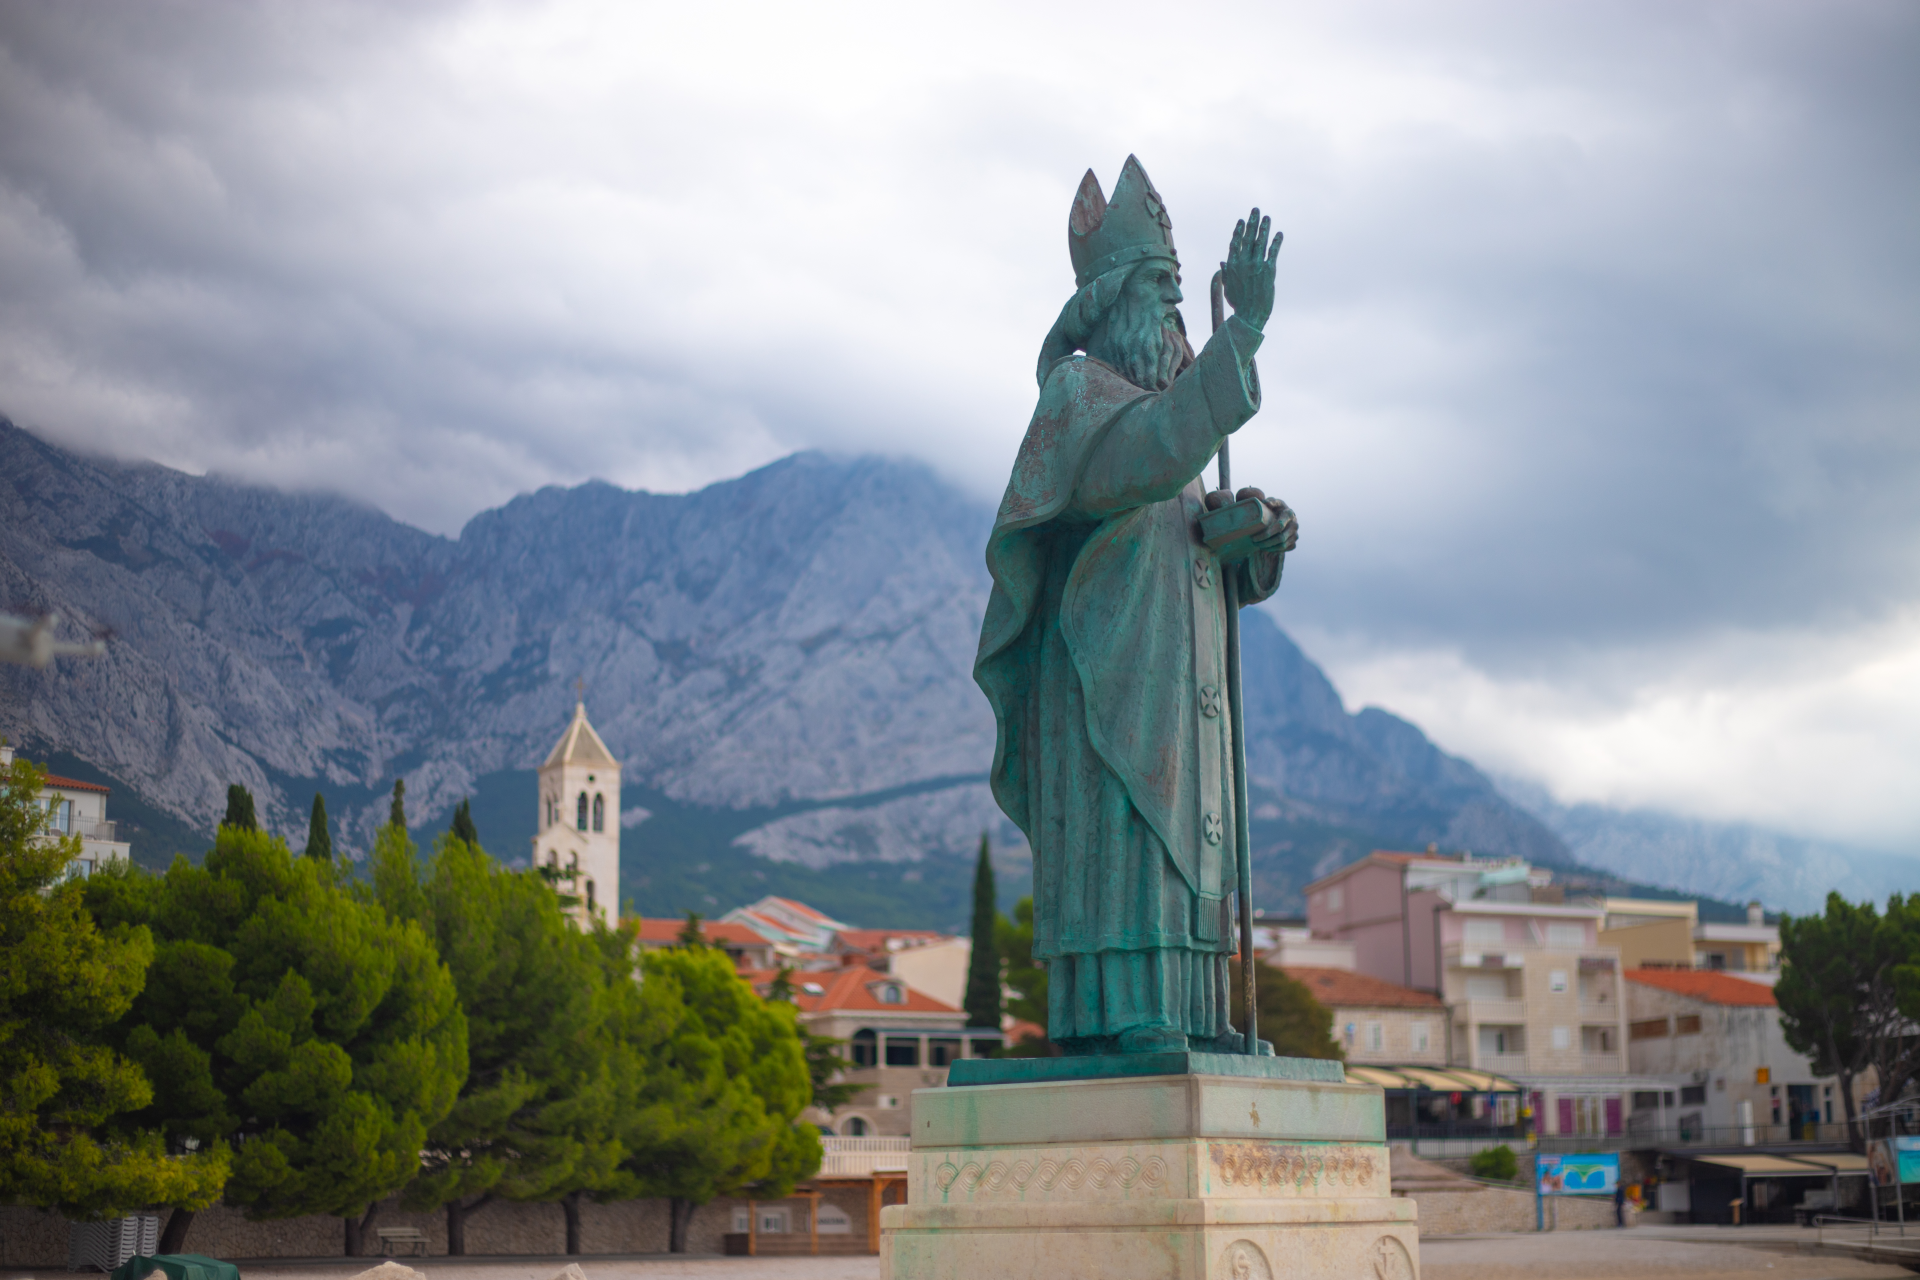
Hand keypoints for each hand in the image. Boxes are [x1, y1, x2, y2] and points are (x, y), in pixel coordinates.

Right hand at [1221, 207, 1281, 330]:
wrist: (1249, 316)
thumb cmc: (1238, 304)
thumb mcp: (1228, 288)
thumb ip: (1226, 273)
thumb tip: (1222, 262)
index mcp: (1232, 266)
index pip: (1235, 243)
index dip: (1239, 230)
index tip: (1242, 221)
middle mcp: (1243, 263)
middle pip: (1248, 238)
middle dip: (1252, 223)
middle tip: (1255, 210)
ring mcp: (1256, 265)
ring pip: (1260, 242)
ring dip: (1264, 228)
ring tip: (1267, 218)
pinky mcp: (1269, 270)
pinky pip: (1273, 252)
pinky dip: (1276, 242)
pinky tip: (1279, 234)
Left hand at [1250, 495, 1297, 553]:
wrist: (1284, 515)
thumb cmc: (1276, 508)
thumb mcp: (1274, 502)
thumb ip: (1271, 501)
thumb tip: (1266, 503)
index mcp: (1289, 514)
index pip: (1279, 526)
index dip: (1266, 534)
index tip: (1254, 537)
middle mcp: (1295, 525)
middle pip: (1280, 538)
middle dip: (1266, 543)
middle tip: (1254, 543)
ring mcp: (1295, 534)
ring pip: (1283, 545)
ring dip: (1269, 548)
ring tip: (1258, 546)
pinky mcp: (1294, 542)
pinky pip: (1285, 549)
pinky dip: (1275, 550)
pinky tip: (1266, 548)